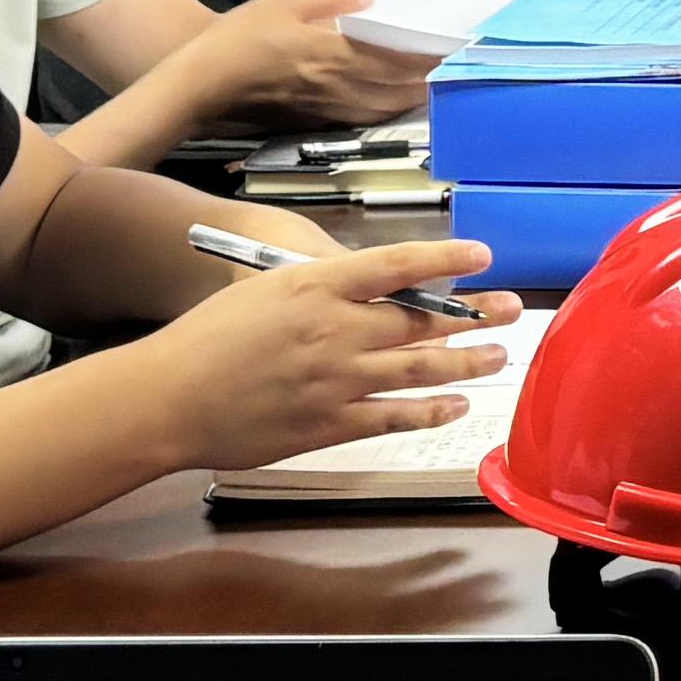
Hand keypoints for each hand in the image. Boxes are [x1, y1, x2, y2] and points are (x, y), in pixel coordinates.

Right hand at [145, 239, 516, 469]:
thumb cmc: (207, 338)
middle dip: (474, 315)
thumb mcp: (264, 288)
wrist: (169, 398)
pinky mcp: (331, 424)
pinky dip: (430, 410)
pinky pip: (395, 416)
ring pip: (420, 367)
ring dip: (467, 361)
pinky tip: (455, 405)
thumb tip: (367, 286)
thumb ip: (319, 287)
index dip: (446, 259)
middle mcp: (337, 329)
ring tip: (498, 356)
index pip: (398, 264)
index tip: (482, 256)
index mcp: (317, 285)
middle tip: (511, 310)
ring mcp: (338, 380)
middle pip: (422, 317)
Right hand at [178, 0, 432, 134]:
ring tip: (436, 86)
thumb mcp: (284, 2)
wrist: (203, 83)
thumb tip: (370, 1)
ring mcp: (327, 109)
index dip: (428, 56)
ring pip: (384, 108)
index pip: (395, 58)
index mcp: (333, 54)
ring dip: (413, 99)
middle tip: (456, 69)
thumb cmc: (241, 36)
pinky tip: (396, 103)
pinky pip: (363, 118)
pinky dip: (387, 111)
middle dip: (430, 80)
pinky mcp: (315, 121)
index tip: (455, 48)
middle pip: (397, 88)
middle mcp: (338, 86)